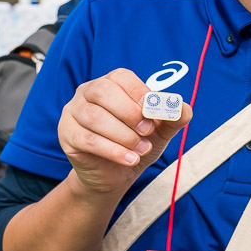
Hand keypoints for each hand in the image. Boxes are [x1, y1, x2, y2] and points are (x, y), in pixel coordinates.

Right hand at [58, 69, 190, 196]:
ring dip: (123, 135)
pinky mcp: (67, 135)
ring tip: (142, 149)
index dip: (139, 93)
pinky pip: (87, 140)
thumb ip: (174, 117)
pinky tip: (130, 160)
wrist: (117, 173)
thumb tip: (183, 107)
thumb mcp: (161, 130)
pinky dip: (113, 151)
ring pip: (94, 117)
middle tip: (147, 131)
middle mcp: (88, 92)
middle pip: (102, 91)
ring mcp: (73, 113)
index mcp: (111, 83)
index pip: (121, 77)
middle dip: (129, 112)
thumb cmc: (138, 142)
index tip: (154, 113)